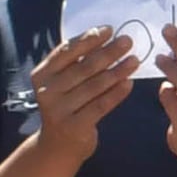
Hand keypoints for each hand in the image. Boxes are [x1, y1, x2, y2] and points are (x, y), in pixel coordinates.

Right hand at [24, 20, 138, 160]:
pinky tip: (129, 83)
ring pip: (94, 86)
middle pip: (83, 67)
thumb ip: (76, 62)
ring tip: (135, 60)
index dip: (89, 39)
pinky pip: (100, 105)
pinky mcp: (75, 126)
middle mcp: (47, 91)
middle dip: (108, 52)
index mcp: (41, 74)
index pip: (66, 51)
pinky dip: (116, 93)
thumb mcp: (62, 82)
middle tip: (128, 41)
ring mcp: (59, 110)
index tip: (109, 30)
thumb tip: (104, 34)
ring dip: (117, 71)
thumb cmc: (65, 105)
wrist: (57, 146)